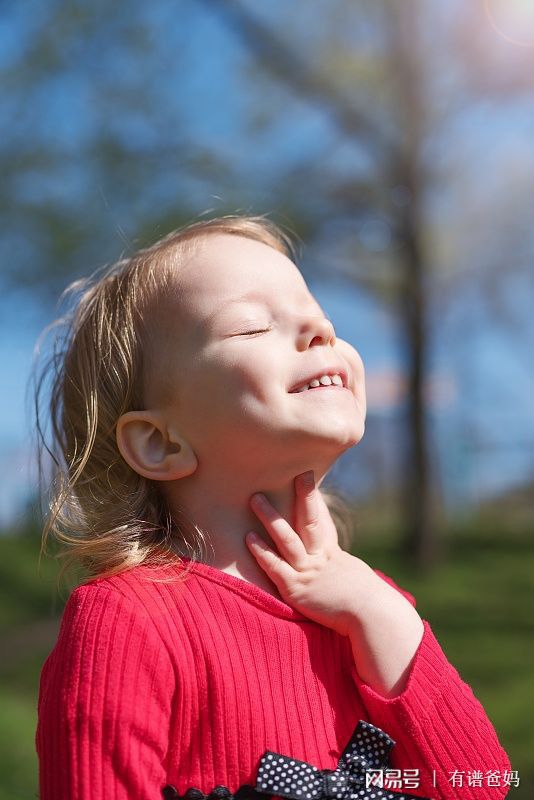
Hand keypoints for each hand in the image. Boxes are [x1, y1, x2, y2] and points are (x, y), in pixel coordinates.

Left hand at [246, 470, 379, 635]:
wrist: (373, 617)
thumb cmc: (367, 606)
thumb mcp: (356, 582)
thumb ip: (343, 575)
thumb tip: (344, 574)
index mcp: (333, 556)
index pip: (322, 523)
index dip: (313, 501)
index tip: (306, 477)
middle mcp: (320, 559)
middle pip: (309, 520)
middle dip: (303, 495)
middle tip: (296, 473)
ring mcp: (308, 572)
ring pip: (287, 538)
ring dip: (271, 517)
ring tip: (256, 499)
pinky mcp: (296, 589)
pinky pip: (275, 567)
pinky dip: (262, 552)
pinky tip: (249, 537)